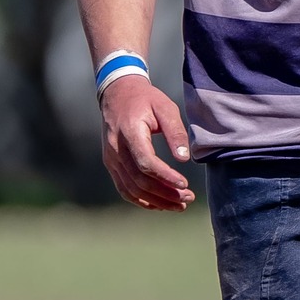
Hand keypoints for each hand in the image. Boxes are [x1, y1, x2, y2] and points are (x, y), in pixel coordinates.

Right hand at [100, 74, 193, 209]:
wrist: (117, 94)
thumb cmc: (145, 100)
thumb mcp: (165, 108)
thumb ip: (175, 131)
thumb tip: (184, 159)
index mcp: (129, 132)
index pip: (146, 163)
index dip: (165, 177)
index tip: (185, 184)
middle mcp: (116, 149)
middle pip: (140, 181)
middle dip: (166, 194)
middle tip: (188, 198)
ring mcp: (111, 158)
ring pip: (132, 189)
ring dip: (157, 201)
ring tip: (179, 205)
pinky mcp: (111, 164)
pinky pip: (124, 188)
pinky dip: (142, 200)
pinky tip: (160, 204)